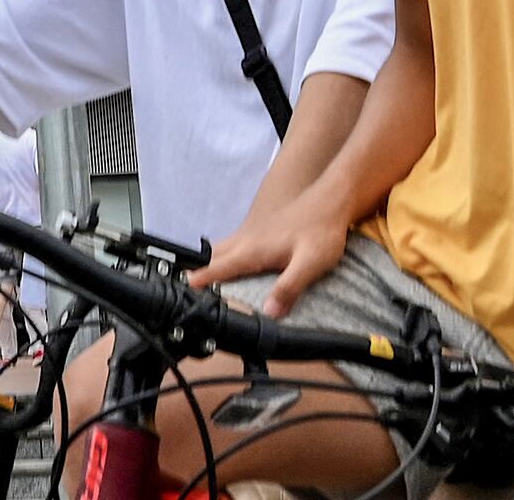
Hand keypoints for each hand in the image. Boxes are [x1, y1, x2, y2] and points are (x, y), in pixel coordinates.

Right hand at [191, 191, 348, 315]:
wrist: (329, 200)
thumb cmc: (321, 231)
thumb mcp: (310, 263)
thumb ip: (288, 288)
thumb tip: (269, 313)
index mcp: (253, 250)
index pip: (219, 267)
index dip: (201, 279)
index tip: (183, 288)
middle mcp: (246, 240)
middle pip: (213, 255)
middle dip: (197, 269)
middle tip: (185, 285)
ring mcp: (252, 232)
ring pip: (220, 247)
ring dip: (207, 259)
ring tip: (199, 275)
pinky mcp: (260, 229)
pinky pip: (231, 243)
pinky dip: (220, 252)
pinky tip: (227, 259)